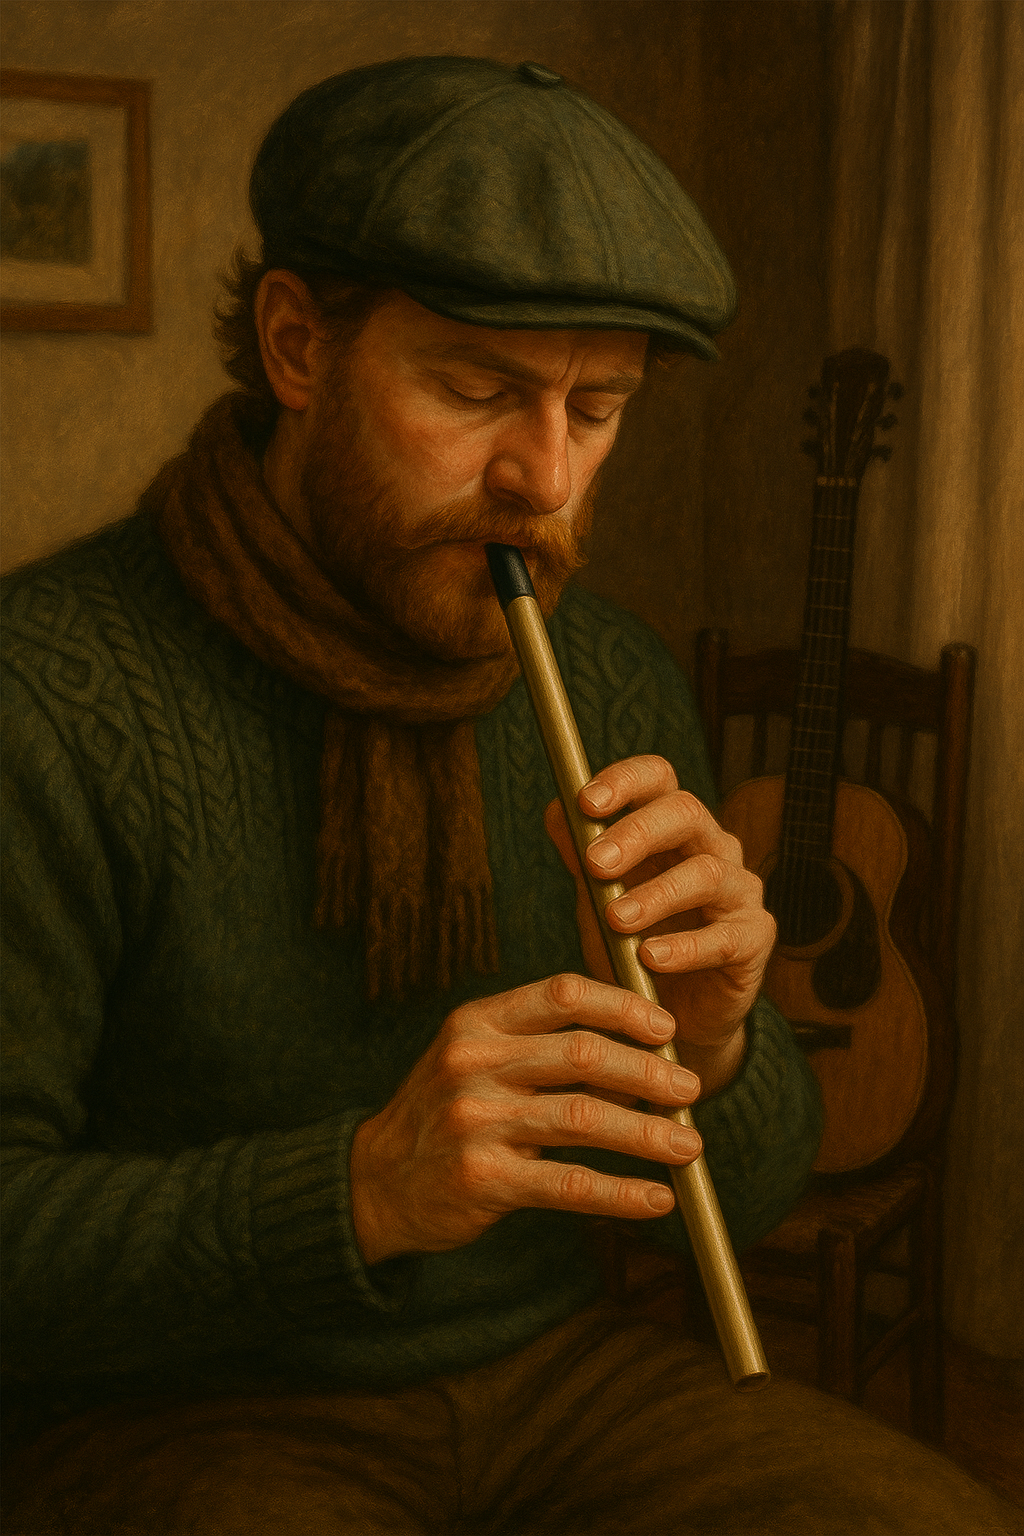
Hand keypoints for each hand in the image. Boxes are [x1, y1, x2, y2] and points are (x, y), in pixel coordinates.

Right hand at [350, 973, 702, 1264]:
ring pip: (583, 1118)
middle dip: (648, 1072)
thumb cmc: (446, 1113)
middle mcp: (473, 1063)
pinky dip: (621, 1193)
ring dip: (647, 1134)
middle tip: (691, 1090)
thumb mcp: (477, 1061)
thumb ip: (543, 1049)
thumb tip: (641, 1052)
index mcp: (477, 1023)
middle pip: (582, 1054)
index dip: (623, 1008)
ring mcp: (475, 1120)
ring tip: (689, 1146)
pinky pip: (568, 1184)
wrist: (376, 1181)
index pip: (563, 995)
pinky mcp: (482, 1178)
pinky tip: (657, 1199)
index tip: (666, 1029)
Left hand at [545, 755, 775, 1094]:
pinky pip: (725, 937)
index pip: (659, 779)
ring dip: (656, 895)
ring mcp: (739, 892)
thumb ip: (582, 856)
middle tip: (597, 864)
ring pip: (706, 874)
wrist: (674, 1013)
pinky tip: (651, 958)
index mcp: (674, 828)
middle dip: (637, 834)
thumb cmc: (636, 942)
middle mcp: (714, 848)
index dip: (625, 781)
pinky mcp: (753, 939)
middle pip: (686, 813)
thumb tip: (557, 809)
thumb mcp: (599, 897)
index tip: (587, 803)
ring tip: (617, 920)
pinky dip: (685, 947)